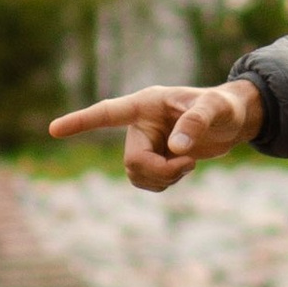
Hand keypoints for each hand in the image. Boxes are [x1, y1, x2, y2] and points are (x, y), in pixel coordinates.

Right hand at [48, 77, 262, 192]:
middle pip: (132, 161)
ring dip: (164, 179)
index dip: (80, 122)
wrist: (233, 120)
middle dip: (160, 172)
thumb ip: (197, 122)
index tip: (54, 130)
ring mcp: (145, 143)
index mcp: (146, 104)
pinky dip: (166, 182)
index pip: (107, 113)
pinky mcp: (154, 158)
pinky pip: (148, 181)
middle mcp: (139, 124)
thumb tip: (177, 148)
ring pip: (137, 175)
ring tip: (189, 165)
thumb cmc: (224, 105)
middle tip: (189, 165)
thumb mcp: (216, 108)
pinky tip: (184, 169)